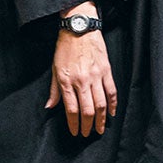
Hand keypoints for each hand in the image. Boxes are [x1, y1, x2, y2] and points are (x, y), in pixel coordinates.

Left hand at [45, 3, 116, 135]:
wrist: (79, 28)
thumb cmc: (65, 48)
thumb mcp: (54, 68)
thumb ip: (54, 90)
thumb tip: (49, 107)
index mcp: (67, 80)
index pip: (71, 109)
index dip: (74, 124)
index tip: (75, 132)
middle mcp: (82, 80)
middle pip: (87, 110)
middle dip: (87, 126)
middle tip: (87, 134)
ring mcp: (96, 76)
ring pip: (101, 104)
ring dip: (101, 120)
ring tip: (99, 129)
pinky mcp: (106, 71)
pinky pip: (112, 92)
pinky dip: (113, 105)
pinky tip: (111, 114)